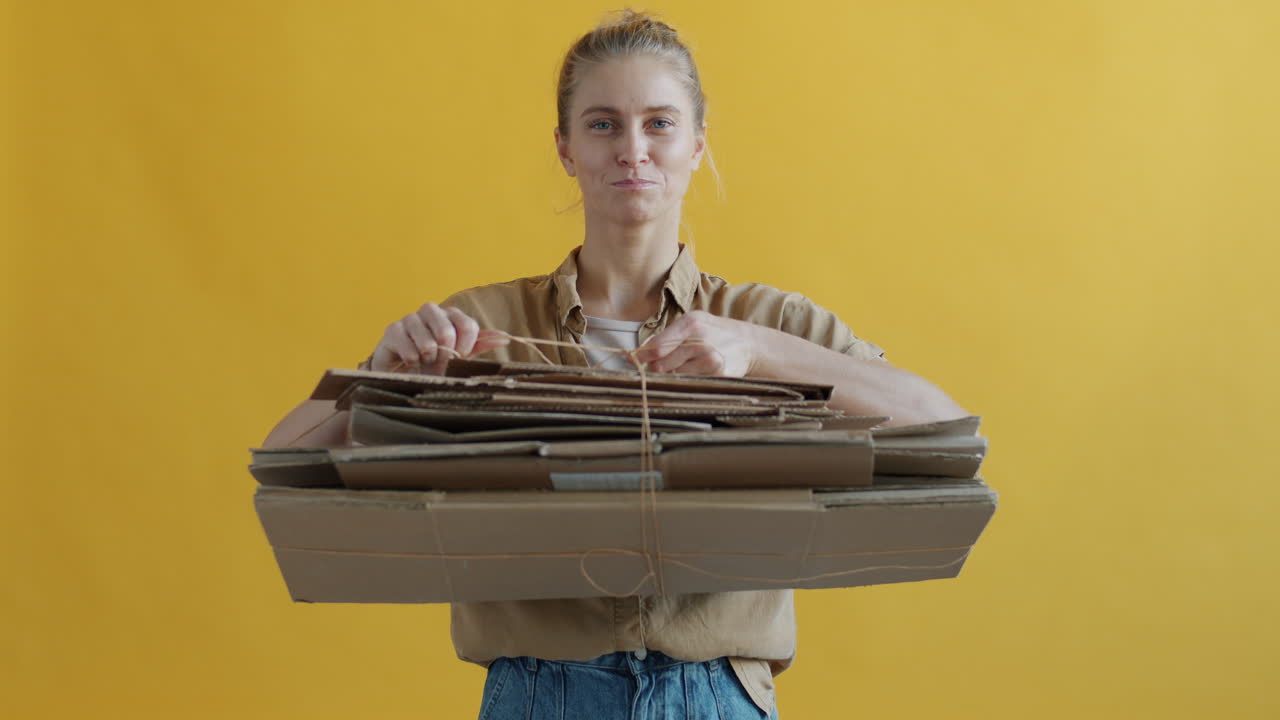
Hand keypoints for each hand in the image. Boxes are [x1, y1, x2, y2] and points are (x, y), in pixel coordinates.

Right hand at [371, 303, 508, 374]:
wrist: (400, 368)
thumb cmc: (433, 359)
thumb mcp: (459, 354)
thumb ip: (479, 344)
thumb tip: (505, 338)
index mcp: (451, 315)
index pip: (468, 325)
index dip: (466, 346)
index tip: (461, 357)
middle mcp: (431, 311)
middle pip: (447, 332)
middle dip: (446, 356)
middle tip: (441, 364)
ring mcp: (410, 318)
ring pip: (427, 343)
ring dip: (428, 360)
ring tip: (424, 363)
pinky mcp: (392, 330)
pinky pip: (409, 349)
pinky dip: (413, 362)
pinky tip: (410, 363)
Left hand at [630, 311, 760, 376]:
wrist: (747, 344)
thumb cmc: (713, 331)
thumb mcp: (692, 322)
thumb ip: (666, 336)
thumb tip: (639, 355)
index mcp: (691, 324)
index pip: (657, 347)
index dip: (641, 357)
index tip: (632, 361)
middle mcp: (701, 342)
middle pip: (661, 365)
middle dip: (658, 367)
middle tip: (666, 362)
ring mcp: (711, 360)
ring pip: (674, 376)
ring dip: (675, 373)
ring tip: (690, 363)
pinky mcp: (718, 376)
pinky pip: (690, 383)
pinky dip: (689, 379)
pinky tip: (700, 370)